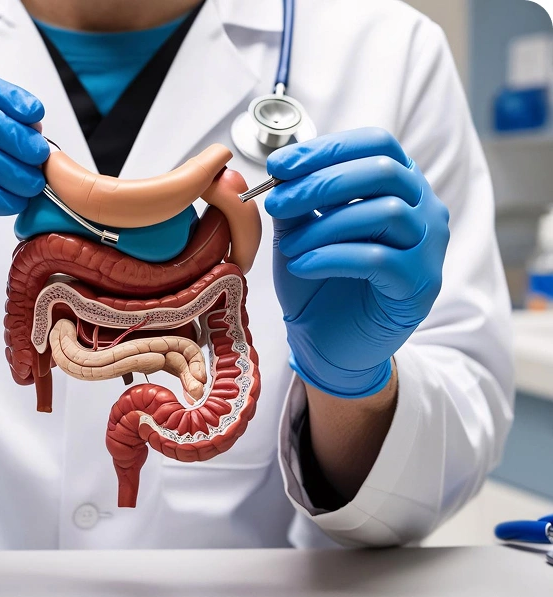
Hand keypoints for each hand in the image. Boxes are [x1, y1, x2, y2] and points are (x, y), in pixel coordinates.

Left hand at [265, 128, 449, 397]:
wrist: (330, 344)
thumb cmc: (319, 282)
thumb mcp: (301, 232)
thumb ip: (298, 199)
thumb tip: (282, 168)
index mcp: (399, 185)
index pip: (376, 144)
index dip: (326, 149)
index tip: (279, 165)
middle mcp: (424, 208)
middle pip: (382, 172)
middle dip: (320, 182)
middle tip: (276, 201)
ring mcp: (428, 246)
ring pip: (385, 213)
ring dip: (325, 225)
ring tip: (289, 246)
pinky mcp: (419, 284)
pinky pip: (378, 258)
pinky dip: (332, 257)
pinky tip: (302, 265)